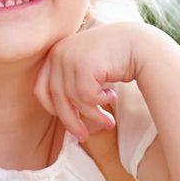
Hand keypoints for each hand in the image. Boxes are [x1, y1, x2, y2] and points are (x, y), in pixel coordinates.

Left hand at [34, 20, 149, 139]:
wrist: (138, 43)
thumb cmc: (114, 60)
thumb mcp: (85, 68)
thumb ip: (71, 84)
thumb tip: (64, 118)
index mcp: (54, 53)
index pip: (41, 90)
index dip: (54, 109)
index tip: (69, 120)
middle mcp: (58, 53)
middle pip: (56, 99)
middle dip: (72, 122)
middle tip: (84, 137)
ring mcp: (69, 57)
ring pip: (75, 101)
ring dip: (94, 115)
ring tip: (109, 121)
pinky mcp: (83, 64)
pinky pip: (87, 97)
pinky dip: (101, 101)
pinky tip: (112, 95)